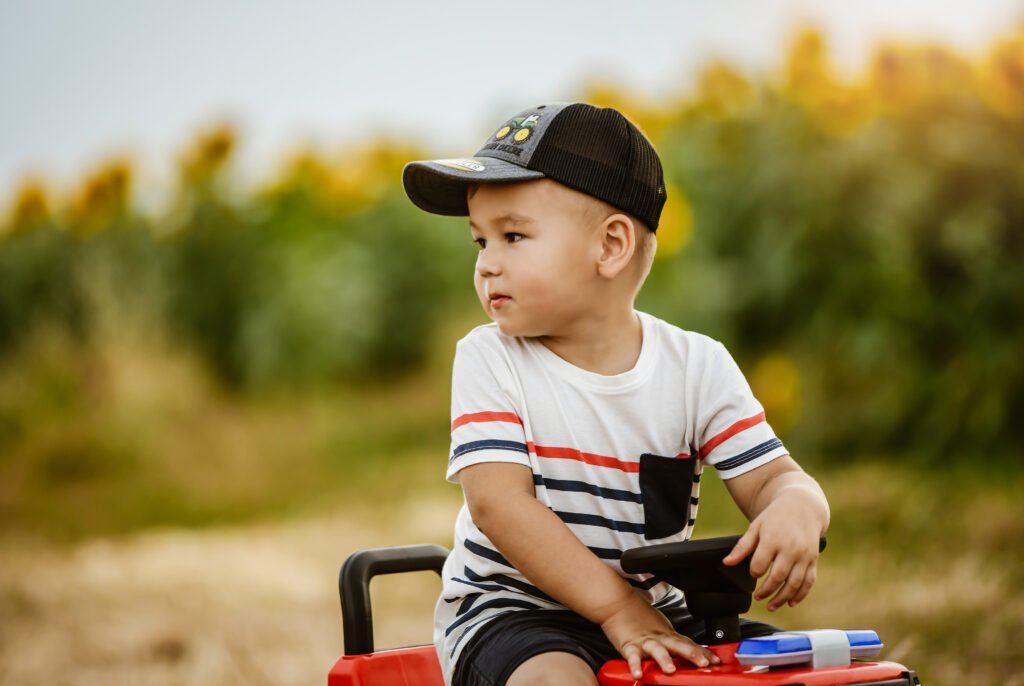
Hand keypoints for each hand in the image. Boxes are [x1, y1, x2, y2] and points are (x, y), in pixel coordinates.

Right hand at [600, 592, 719, 678]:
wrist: (618, 603)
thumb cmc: (640, 618)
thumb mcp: (662, 629)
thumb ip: (675, 642)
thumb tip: (692, 653)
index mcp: (669, 636)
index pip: (690, 644)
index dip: (704, 652)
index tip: (717, 660)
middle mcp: (660, 639)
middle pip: (678, 645)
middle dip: (692, 654)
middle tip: (704, 662)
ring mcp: (645, 642)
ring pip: (657, 650)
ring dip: (664, 659)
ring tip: (671, 669)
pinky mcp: (629, 645)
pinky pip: (633, 657)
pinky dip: (635, 665)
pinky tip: (638, 674)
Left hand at [722, 493, 822, 610]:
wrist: (802, 507)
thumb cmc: (776, 517)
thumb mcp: (756, 527)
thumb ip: (742, 547)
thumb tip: (727, 562)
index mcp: (773, 539)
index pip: (760, 564)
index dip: (754, 572)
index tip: (752, 573)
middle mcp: (791, 549)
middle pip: (778, 577)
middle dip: (766, 590)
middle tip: (758, 597)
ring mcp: (804, 555)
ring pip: (794, 583)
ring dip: (782, 598)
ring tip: (771, 606)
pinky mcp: (814, 560)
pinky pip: (809, 581)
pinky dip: (801, 594)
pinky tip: (791, 602)